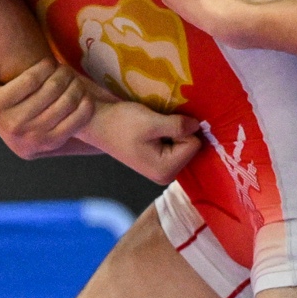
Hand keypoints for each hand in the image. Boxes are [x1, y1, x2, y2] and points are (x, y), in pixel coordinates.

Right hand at [0, 58, 94, 158]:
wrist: (18, 136)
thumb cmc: (1, 101)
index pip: (32, 78)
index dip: (47, 66)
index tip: (50, 63)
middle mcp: (13, 125)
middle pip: (52, 88)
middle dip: (63, 73)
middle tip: (65, 70)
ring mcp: (34, 137)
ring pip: (67, 101)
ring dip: (76, 85)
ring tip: (73, 79)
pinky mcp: (53, 144)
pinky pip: (78, 119)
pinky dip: (85, 103)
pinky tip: (82, 95)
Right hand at [80, 98, 203, 184]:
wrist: (98, 122)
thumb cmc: (121, 123)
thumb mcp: (151, 122)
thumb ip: (178, 126)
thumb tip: (198, 126)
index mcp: (166, 170)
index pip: (194, 144)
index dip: (181, 129)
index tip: (160, 124)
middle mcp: (167, 174)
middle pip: (191, 146)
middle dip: (179, 131)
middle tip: (155, 124)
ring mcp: (163, 168)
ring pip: (185, 144)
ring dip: (173, 131)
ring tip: (152, 126)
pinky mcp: (159, 159)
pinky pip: (176, 144)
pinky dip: (168, 133)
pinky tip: (152, 129)